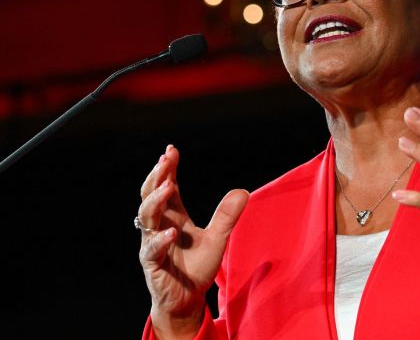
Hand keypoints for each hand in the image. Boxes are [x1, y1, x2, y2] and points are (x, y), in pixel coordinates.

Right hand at [138, 145, 248, 338]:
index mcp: (173, 216)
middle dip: (157, 177)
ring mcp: (152, 244)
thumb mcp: (217, 238)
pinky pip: (152, 250)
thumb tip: (243, 191)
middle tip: (165, 160)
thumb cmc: (197, 267)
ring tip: (169, 187)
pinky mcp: (152, 264)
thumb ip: (227, 216)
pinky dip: (161, 239)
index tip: (171, 150)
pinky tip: (172, 231)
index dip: (167, 169)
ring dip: (156, 201)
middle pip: (150, 195)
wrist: (187, 299)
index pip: (166, 187)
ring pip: (146, 217)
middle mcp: (159, 226)